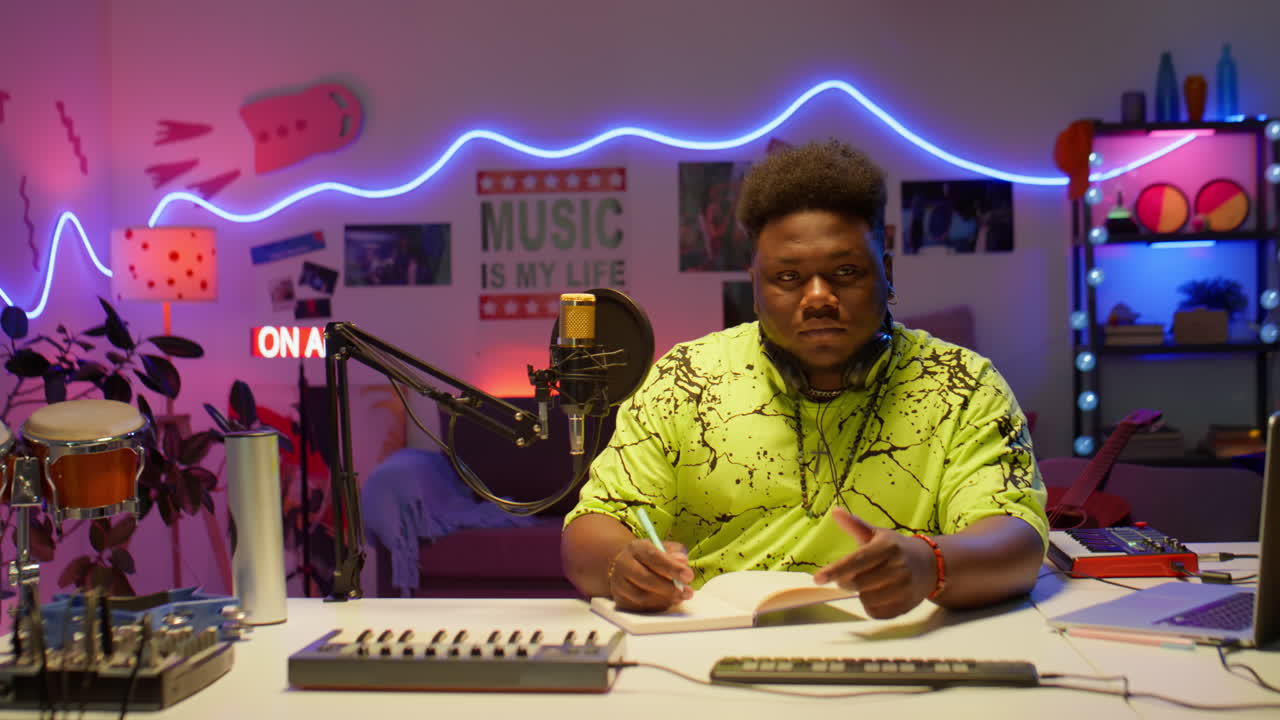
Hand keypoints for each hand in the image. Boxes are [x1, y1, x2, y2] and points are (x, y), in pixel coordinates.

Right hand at [609, 539, 693, 611]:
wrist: (625, 564)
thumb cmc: (650, 557)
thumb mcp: (663, 547)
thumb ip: (675, 552)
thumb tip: (682, 561)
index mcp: (636, 548)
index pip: (653, 557)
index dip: (672, 567)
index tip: (689, 576)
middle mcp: (623, 564)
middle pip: (646, 579)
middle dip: (670, 588)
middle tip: (688, 592)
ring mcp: (619, 583)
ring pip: (642, 596)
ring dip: (664, 599)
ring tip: (680, 597)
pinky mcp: (620, 598)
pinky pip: (639, 607)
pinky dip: (656, 606)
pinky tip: (667, 601)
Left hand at [813, 507, 936, 618]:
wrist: (930, 565)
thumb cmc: (897, 548)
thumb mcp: (878, 534)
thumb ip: (855, 525)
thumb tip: (835, 512)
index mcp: (888, 547)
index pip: (856, 561)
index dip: (835, 570)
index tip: (817, 579)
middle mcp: (898, 567)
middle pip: (858, 583)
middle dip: (844, 582)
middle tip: (843, 577)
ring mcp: (904, 588)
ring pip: (866, 599)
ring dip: (859, 593)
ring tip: (865, 583)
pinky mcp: (905, 605)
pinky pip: (876, 612)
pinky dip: (870, 606)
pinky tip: (876, 594)